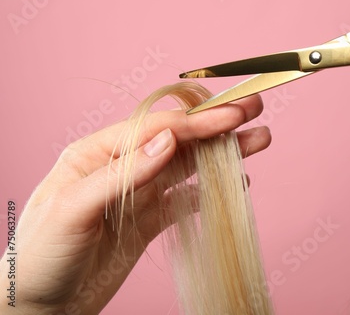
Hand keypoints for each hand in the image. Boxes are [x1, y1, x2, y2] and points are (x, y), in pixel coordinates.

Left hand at [0, 95, 270, 314]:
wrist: (38, 305)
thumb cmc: (40, 255)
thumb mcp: (73, 209)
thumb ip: (123, 174)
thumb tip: (168, 142)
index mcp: (96, 153)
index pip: (156, 130)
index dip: (196, 121)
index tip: (232, 116)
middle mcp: (121, 167)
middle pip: (177, 141)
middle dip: (216, 125)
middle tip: (253, 108)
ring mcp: (138, 195)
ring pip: (187, 167)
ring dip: (221, 153)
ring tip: (257, 141)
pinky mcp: (148, 221)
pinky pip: (184, 200)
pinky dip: (209, 190)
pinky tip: (234, 182)